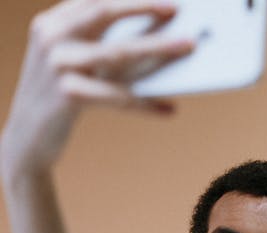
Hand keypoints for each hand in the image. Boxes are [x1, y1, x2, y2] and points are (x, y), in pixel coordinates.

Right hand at [1, 0, 193, 176]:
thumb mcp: (81, 64)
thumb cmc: (65, 95)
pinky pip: (118, 96)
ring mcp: (56, 65)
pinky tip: (170, 109)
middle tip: (177, 8)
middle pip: (104, 12)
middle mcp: (51, 37)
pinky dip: (147, 104)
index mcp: (52, 22)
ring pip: (118, 51)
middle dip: (144, 7)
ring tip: (189, 46)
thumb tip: (162, 34)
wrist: (28, 137)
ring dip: (159, 47)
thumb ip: (110, 45)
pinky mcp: (67, 95)